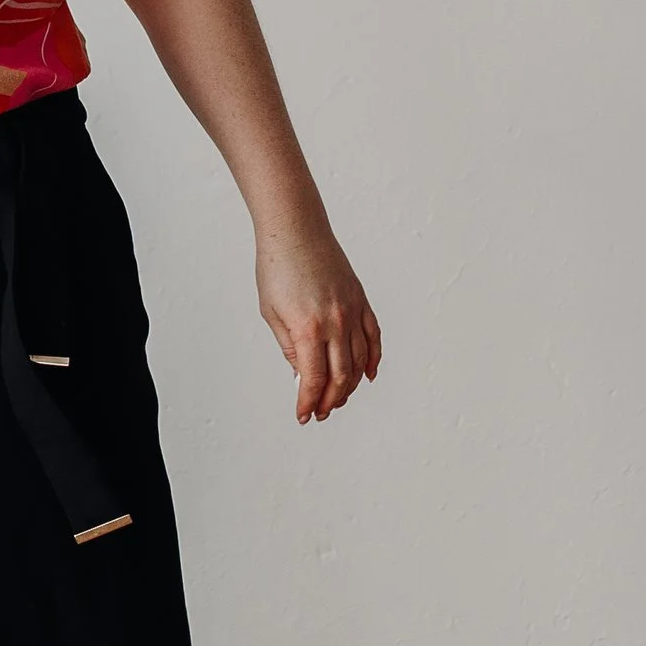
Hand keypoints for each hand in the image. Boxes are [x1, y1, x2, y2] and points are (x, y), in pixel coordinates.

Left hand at [256, 228, 380, 426]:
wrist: (295, 230)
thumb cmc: (276, 268)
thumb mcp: (272, 312)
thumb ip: (289, 347)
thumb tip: (303, 375)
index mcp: (307, 328)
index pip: (313, 379)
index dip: (309, 402)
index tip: (304, 415)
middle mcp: (335, 322)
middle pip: (340, 376)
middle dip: (330, 400)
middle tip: (321, 413)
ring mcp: (352, 311)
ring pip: (359, 361)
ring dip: (350, 385)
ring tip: (338, 399)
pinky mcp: (361, 300)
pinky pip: (373, 336)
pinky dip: (373, 359)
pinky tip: (367, 376)